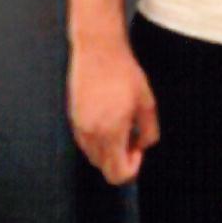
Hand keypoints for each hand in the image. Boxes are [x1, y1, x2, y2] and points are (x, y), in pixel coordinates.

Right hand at [67, 37, 159, 184]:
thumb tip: (142, 146)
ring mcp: (78, 126)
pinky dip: (97, 139)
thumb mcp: (146, 101)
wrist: (98, 49)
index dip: (132, 168)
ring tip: (120, 124)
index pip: (117, 174)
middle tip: (132, 136)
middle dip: (120, 159)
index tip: (138, 149)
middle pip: (104, 168)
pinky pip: (85, 141)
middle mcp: (91, 134)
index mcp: (111, 132)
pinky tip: (108, 117)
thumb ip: (149, 130)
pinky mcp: (72, 116)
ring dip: (108, 150)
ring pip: (93, 156)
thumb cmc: (124, 72)